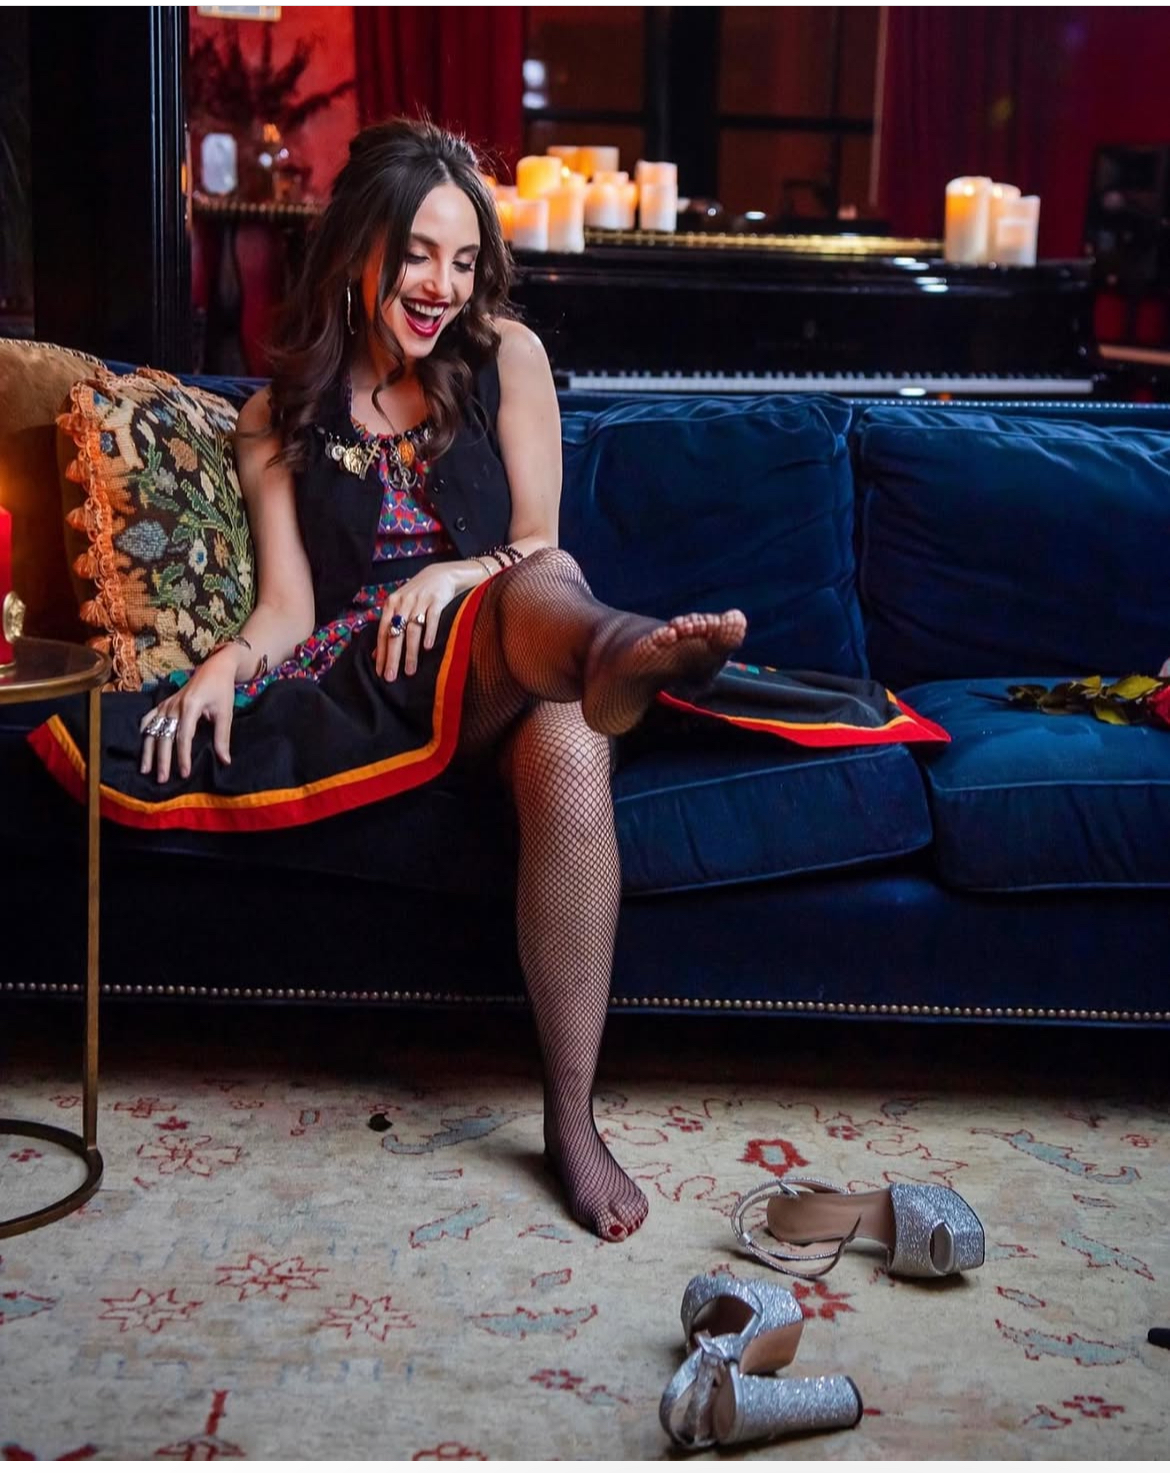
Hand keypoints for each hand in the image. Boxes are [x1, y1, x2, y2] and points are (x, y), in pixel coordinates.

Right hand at [138, 650, 237, 782]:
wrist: (215, 668)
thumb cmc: (222, 690)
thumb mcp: (226, 713)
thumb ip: (222, 737)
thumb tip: (225, 761)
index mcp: (190, 706)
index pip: (184, 737)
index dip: (183, 757)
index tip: (184, 773)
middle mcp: (173, 705)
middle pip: (164, 736)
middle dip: (162, 759)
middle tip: (161, 779)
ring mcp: (166, 704)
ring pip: (152, 729)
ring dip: (148, 750)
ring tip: (145, 769)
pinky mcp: (163, 703)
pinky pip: (149, 718)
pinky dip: (144, 731)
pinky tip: (141, 746)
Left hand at [375, 564, 465, 681]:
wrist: (442, 574)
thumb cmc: (419, 595)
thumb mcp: (401, 608)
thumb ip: (389, 628)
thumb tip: (375, 654)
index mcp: (391, 605)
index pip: (383, 632)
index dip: (381, 653)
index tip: (380, 672)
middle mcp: (403, 602)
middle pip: (395, 633)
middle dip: (392, 657)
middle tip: (390, 676)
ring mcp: (420, 600)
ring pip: (412, 630)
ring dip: (410, 652)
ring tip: (410, 671)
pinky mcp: (436, 599)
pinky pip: (431, 618)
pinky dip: (429, 633)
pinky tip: (427, 648)